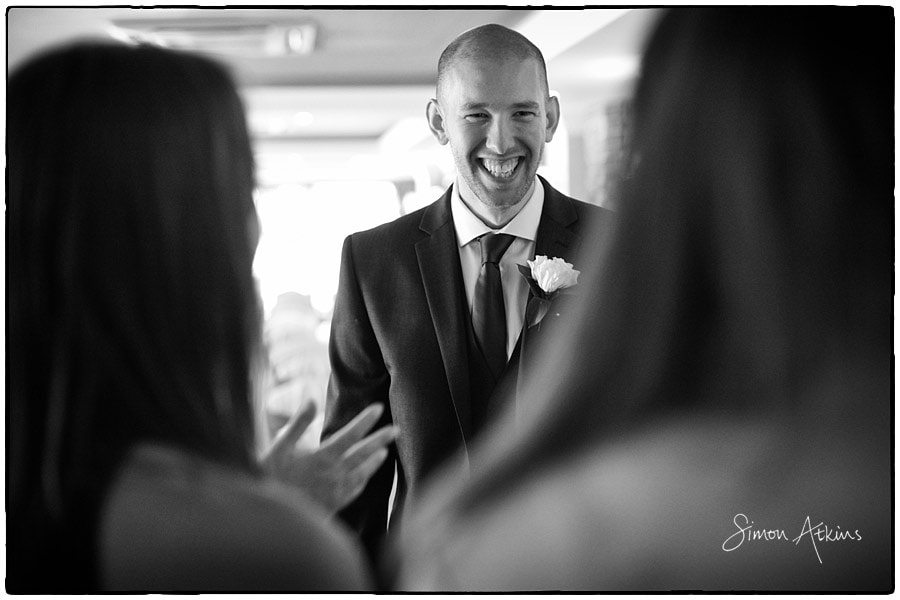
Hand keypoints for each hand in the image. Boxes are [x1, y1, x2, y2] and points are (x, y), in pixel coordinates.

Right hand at [261, 401, 396, 513]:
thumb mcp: (279, 447)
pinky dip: (362, 480)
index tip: (378, 408)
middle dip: (381, 439)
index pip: (351, 434)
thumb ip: (298, 423)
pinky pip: (354, 490)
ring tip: (384, 452)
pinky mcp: (333, 504)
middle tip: (397, 429)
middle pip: (364, 453)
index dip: (366, 420)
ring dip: (375, 461)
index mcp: (323, 457)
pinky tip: (364, 478)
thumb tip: (311, 399)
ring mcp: (336, 491)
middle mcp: (334, 474)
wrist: (270, 518)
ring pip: (363, 473)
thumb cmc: (271, 478)